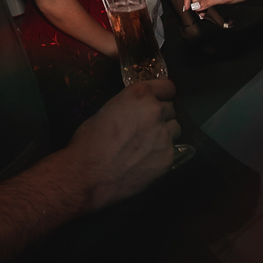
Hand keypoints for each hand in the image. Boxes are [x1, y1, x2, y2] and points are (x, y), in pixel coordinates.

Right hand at [66, 80, 179, 210]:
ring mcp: (164, 135)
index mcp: (139, 95)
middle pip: (170, 109)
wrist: (88, 176)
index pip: (167, 87)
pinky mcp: (168, 158)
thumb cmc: (89, 142)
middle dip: (160, 116)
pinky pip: (171, 151)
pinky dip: (161, 154)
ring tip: (147, 145)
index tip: (158, 100)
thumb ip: (128, 107)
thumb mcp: (106, 111)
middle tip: (145, 128)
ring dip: (164, 134)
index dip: (162, 94)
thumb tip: (135, 113)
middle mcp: (155, 111)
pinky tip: (145, 162)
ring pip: (174, 129)